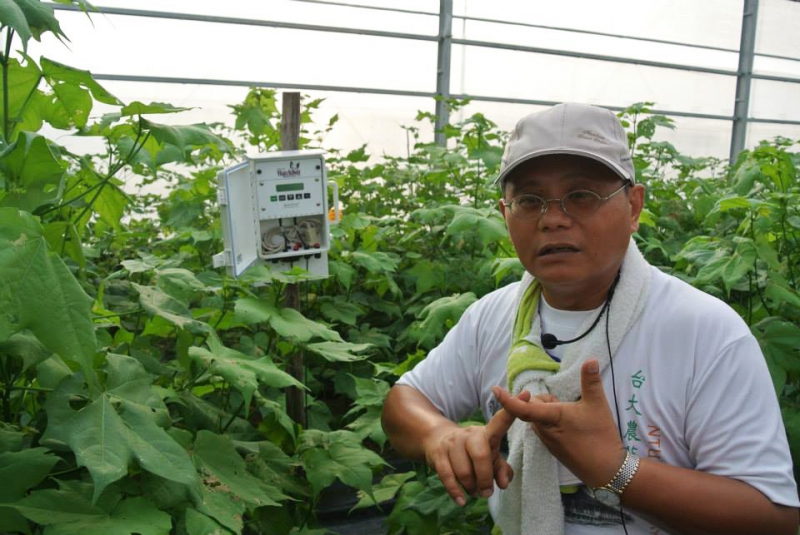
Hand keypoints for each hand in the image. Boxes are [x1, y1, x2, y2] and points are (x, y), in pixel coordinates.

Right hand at [424, 390, 530, 505]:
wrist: (436, 441)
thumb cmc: (470, 451)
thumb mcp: (489, 457)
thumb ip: (501, 469)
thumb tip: (503, 483)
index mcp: (486, 433)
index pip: (501, 421)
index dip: (513, 410)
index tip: (527, 394)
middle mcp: (469, 434)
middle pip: (481, 456)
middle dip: (485, 479)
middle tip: (487, 492)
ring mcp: (452, 443)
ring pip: (464, 471)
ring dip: (471, 487)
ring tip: (473, 492)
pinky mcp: (438, 454)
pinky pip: (447, 476)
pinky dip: (456, 491)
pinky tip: (461, 500)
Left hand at [492, 359, 625, 487]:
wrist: (607, 471)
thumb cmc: (601, 437)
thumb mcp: (598, 405)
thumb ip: (591, 381)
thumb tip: (591, 359)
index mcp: (550, 418)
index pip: (522, 408)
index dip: (507, 399)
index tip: (495, 389)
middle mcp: (543, 430)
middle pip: (533, 407)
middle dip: (546, 400)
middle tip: (566, 402)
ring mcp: (547, 441)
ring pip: (539, 418)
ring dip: (549, 411)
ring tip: (572, 414)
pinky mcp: (552, 448)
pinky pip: (545, 428)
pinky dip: (552, 421)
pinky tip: (572, 426)